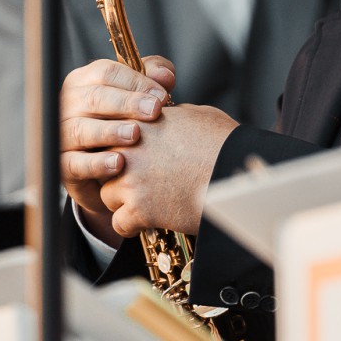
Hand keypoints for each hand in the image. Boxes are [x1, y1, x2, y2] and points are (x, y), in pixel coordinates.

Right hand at [60, 55, 174, 247]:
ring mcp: (62, 134)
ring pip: (81, 129)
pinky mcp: (63, 164)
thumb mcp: (139, 93)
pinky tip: (118, 163)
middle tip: (154, 111)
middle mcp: (68, 104)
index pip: (105, 73)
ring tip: (135, 134)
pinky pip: (75, 163)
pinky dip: (96, 164)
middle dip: (127, 103)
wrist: (107, 168)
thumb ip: (152, 77)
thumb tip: (165, 76)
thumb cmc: (124, 120)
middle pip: (94, 98)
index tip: (161, 96)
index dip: (135, 82)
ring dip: (110, 131)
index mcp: (84, 80)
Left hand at [98, 104, 239, 238]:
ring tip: (147, 203)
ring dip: (124, 201)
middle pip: (104, 164)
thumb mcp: (197, 115)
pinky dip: (132, 226)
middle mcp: (129, 149)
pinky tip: (149, 221)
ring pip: (107, 195)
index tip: (133, 159)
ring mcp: (131, 179)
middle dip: (118, 173)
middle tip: (139, 182)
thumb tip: (167, 118)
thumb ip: (171, 116)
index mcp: (141, 122)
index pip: (112, 135)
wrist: (235, 173)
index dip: (123, 150)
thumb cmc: (224, 143)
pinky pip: (119, 223)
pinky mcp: (138, 208)